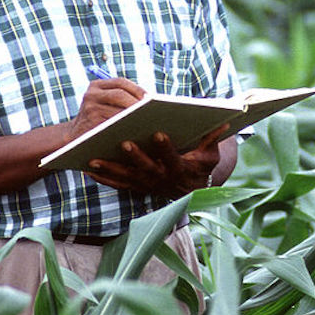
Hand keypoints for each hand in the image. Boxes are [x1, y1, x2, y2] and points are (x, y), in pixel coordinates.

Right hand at [66, 78, 144, 142]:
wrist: (73, 136)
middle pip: (119, 94)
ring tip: (149, 119)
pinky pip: (113, 124)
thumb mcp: (102, 103)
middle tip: (153, 110)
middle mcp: (90, 94)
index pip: (120, 82)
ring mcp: (89, 109)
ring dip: (135, 115)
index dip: (137, 89)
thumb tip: (149, 99)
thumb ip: (119, 97)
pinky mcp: (90, 124)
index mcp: (95, 86)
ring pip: (117, 110)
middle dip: (137, 102)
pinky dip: (126, 126)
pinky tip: (137, 131)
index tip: (150, 98)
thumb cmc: (96, 119)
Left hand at [86, 123, 229, 198]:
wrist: (192, 192)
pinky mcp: (137, 188)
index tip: (159, 133)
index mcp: (180, 169)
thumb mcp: (211, 154)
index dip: (166, 148)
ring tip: (93, 158)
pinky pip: (118, 184)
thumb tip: (225, 121)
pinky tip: (89, 169)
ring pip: (127, 178)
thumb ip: (212, 138)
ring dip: (110, 169)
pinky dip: (104, 178)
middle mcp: (162, 179)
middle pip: (146, 169)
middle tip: (123, 143)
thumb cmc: (201, 165)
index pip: (173, 158)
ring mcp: (147, 185)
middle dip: (135, 157)